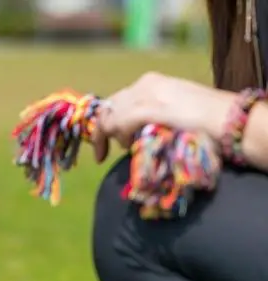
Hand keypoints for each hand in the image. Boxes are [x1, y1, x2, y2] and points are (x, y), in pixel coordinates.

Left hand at [92, 72, 228, 162]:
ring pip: (109, 116)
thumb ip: (150, 116)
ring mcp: (143, 95)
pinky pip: (117, 124)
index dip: (108, 121)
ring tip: (128, 147)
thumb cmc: (204, 120)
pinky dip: (118, 137)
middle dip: (102, 130)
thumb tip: (133, 133)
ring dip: (112, 136)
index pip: (117, 100)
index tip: (105, 141)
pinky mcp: (144, 109)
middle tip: (102, 153)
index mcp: (151, 82)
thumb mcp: (171, 112)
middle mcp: (144, 84)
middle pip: (108, 107)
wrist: (224, 117)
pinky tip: (128, 145)